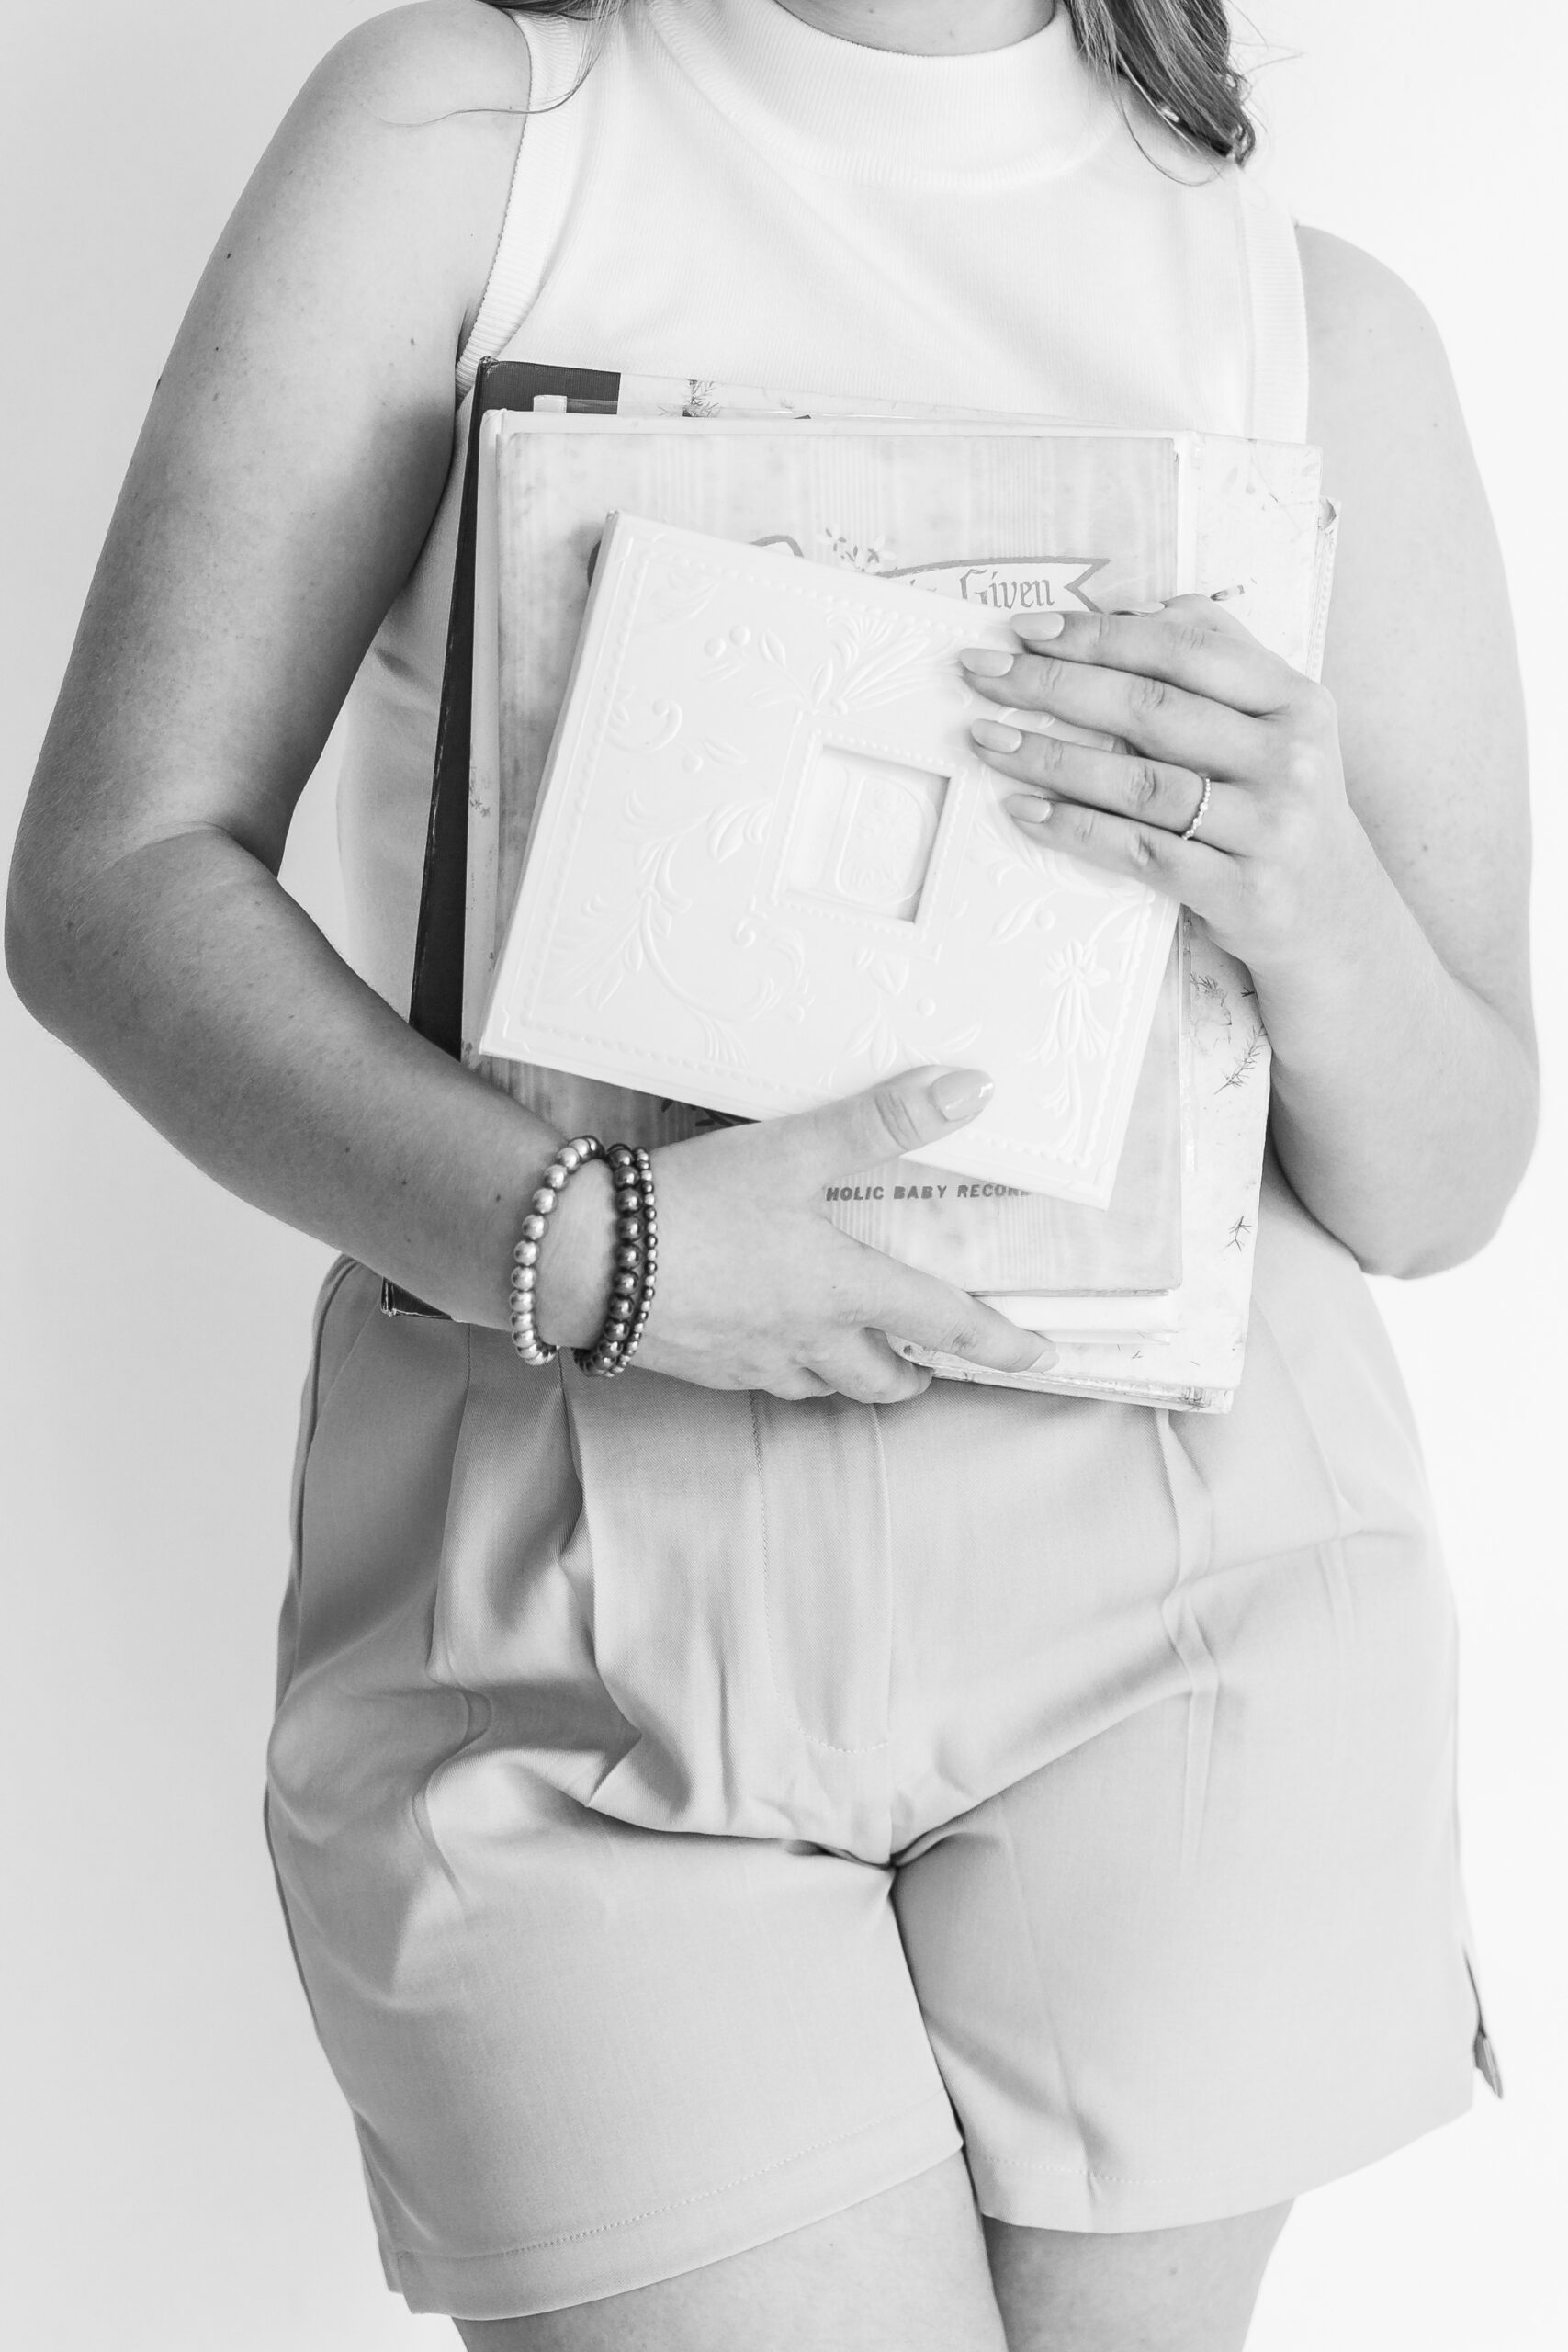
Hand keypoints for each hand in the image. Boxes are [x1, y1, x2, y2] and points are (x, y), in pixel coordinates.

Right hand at [545, 1067, 1056, 1403]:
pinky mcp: (700, 1365)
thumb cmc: (694, 1206)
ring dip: (850, 1375)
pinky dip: (784, 1367)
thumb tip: (970, 1089)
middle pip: (882, 1381)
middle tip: (931, 1364)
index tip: (1039, 1358)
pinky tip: (767, 1339)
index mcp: (845, 1292)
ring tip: (856, 1353)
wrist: (584, 1258)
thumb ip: (882, 1121)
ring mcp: (750, 1360)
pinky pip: (760, 1379)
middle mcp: (807, 1339)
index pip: (946, 1326)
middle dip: (914, 1374)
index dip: (999, 1344)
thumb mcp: (795, 1150)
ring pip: (820, 1386)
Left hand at [959, 597, 1373, 979]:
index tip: (1027, 629)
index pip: (1186, 649)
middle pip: (1152, 709)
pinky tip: (1025, 810)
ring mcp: (1268, 828)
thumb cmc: (1279, 806)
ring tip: (988, 739)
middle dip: (1055, 685)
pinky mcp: (1240, 891)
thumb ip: (1217, 660)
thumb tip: (1130, 613)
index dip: (1100, 635)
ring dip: (1051, 758)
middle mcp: (1289, 758)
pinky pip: (1141, 852)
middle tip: (983, 673)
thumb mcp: (1275, 725)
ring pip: (1140, 783)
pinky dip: (1076, 829)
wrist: (1332, 916)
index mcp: (1295, 700)